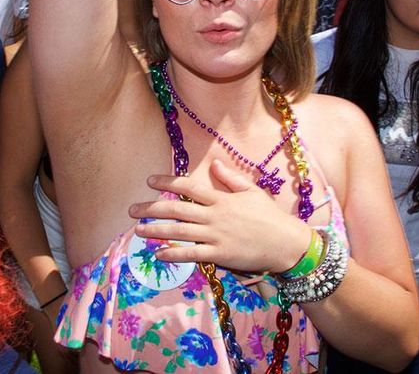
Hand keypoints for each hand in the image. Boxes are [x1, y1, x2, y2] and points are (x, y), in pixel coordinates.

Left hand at [129, 159, 311, 273]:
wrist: (286, 243)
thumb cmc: (270, 216)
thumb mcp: (252, 191)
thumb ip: (231, 178)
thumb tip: (215, 163)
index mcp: (222, 198)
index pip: (188, 187)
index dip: (167, 183)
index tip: (149, 181)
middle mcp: (215, 216)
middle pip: (177, 210)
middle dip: (152, 208)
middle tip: (132, 209)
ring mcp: (216, 236)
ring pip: (180, 232)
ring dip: (156, 230)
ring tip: (138, 230)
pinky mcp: (220, 255)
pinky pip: (192, 254)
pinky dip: (174, 254)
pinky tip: (159, 253)